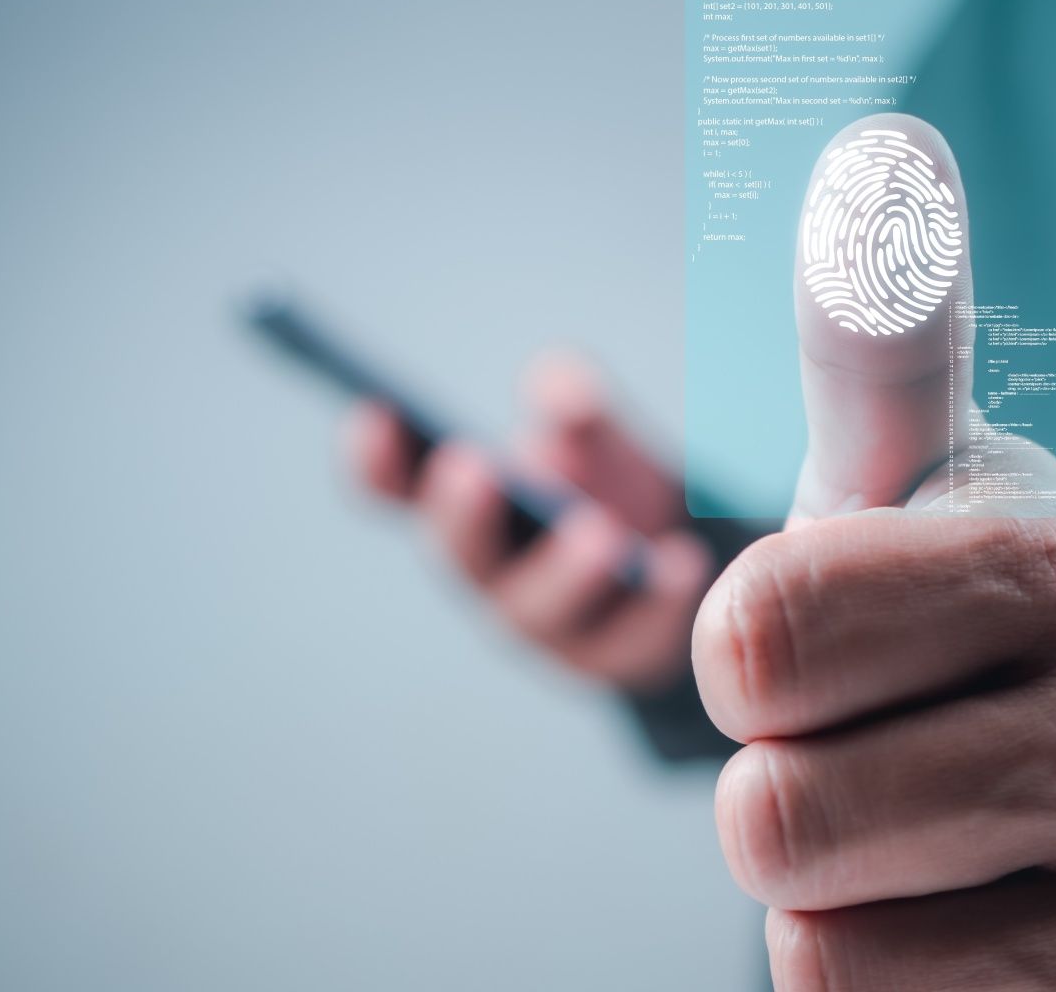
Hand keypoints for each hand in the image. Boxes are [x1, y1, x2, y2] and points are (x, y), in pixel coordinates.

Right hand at [346, 353, 712, 690]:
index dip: (377, 460)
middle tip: (470, 467)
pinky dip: (655, 603)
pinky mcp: (610, 659)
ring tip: (595, 534)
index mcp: (465, 506)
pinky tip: (680, 563)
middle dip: (462, 515)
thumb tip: (562, 396)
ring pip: (539, 610)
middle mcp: (490, 571)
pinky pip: (628, 638)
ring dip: (563, 573)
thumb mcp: (595, 436)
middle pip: (460, 555)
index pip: (397, 488)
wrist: (680, 563)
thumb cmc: (609, 488)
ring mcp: (546, 623)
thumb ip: (577, 403)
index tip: (375, 414)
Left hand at [693, 114, 1055, 988]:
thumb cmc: (956, 621)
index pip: (755, 635)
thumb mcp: (907, 480)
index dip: (742, 654)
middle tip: (862, 749)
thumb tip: (872, 165)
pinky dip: (871, 978)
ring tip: (910, 835)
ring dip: (821, 893)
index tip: (808, 642)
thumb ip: (863, 346)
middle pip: (770, 816)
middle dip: (775, 785)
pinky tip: (953, 918)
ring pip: (810, 941)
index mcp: (1042, 564)